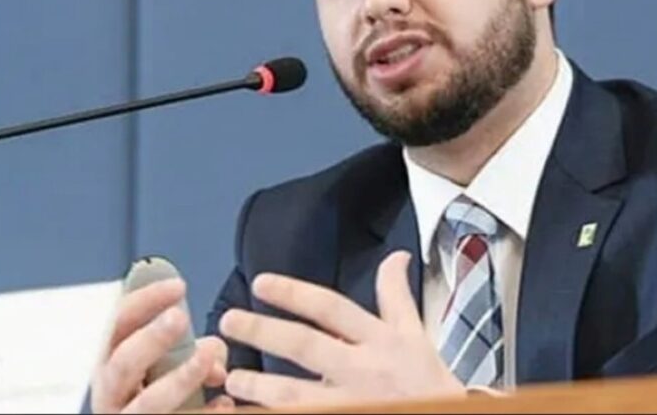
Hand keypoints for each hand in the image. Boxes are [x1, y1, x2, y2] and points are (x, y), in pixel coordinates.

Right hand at [90, 278, 234, 412]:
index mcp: (112, 362)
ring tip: (210, 363)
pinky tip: (224, 403)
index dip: (145, 301)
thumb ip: (185, 347)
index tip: (177, 285)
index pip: (118, 324)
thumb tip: (213, 349)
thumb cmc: (159, 392)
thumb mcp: (164, 363)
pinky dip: (203, 412)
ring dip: (181, 378)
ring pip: (148, 401)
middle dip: (151, 338)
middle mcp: (112, 392)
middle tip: (179, 317)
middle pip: (123, 363)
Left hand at [219, 251, 465, 407]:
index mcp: (378, 339)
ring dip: (260, 386)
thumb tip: (396, 256)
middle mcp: (361, 369)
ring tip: (232, 377)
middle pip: (306, 346)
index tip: (261, 283)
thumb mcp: (415, 334)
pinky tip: (247, 413)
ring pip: (295, 394)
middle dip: (265, 331)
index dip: (295, 294)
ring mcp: (350, 403)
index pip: (332, 309)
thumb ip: (397, 295)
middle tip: (229, 320)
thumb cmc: (427, 382)